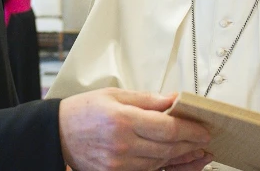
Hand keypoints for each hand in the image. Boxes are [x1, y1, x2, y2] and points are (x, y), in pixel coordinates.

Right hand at [58, 88, 211, 170]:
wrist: (56, 134)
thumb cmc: (83, 112)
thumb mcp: (114, 95)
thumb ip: (147, 99)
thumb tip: (174, 99)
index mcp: (123, 119)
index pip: (168, 128)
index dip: (190, 130)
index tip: (203, 129)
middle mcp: (122, 144)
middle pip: (168, 148)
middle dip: (190, 144)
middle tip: (203, 140)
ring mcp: (119, 163)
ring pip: (160, 162)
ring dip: (180, 157)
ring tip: (193, 150)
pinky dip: (162, 166)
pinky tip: (173, 160)